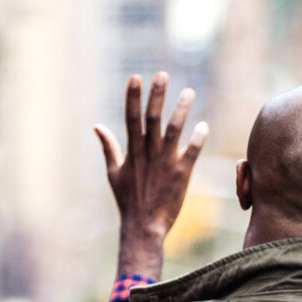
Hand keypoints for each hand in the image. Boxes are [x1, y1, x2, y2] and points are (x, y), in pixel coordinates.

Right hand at [98, 73, 209, 285]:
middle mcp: (149, 153)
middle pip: (153, 117)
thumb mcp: (113, 173)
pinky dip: (198, 138)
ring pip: (174, 129)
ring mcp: (166, 162)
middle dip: (157, 95)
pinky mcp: (182, 173)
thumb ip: (108, 147)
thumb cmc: (128, 201)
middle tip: (162, 75)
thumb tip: (97, 126)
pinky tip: (204, 125)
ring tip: (188, 91)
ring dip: (181, 109)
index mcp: (132, 151)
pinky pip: (192, 151)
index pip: (131, 117)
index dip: (132, 96)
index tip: (135, 77)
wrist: (144, 227)